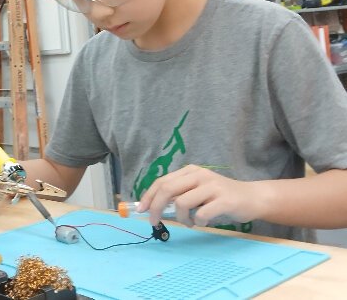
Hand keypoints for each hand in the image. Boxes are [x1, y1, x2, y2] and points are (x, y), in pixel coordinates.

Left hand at [138, 165, 263, 227]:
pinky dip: (198, 222)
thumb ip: (180, 195)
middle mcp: (199, 175)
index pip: (162, 182)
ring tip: (190, 223)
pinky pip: (201, 214)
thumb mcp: (198, 191)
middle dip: (156, 208)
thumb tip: (155, 208)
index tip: (141, 210)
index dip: (149, 196)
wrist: (253, 197)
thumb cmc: (221, 197)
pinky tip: (203, 223)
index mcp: (190, 171)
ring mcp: (212, 186)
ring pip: (182, 203)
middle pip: (167, 189)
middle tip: (154, 222)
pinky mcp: (224, 200)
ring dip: (181, 218)